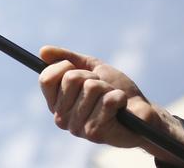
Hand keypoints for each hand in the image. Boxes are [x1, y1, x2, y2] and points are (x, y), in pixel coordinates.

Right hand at [38, 45, 183, 154]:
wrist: (141, 112)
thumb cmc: (114, 89)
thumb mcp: (91, 67)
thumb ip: (67, 58)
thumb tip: (42, 51)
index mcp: (56, 103)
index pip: (46, 78)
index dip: (64, 66)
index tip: (79, 70)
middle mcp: (62, 117)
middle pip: (71, 79)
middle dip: (92, 77)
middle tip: (102, 88)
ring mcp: (77, 127)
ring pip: (91, 88)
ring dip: (108, 88)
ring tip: (113, 98)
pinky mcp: (95, 133)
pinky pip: (107, 101)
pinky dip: (119, 97)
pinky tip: (121, 107)